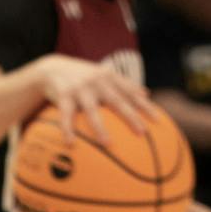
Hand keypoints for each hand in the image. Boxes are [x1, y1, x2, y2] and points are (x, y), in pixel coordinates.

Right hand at [27, 54, 152, 142]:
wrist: (53, 67)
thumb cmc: (84, 76)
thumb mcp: (104, 75)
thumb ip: (124, 84)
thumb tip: (147, 94)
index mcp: (109, 77)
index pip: (131, 93)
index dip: (145, 106)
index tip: (157, 120)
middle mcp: (97, 81)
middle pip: (117, 101)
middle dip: (130, 117)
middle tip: (142, 133)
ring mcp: (80, 89)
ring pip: (92, 111)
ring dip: (100, 128)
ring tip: (108, 144)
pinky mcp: (63, 96)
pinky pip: (66, 116)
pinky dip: (68, 130)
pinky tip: (70, 144)